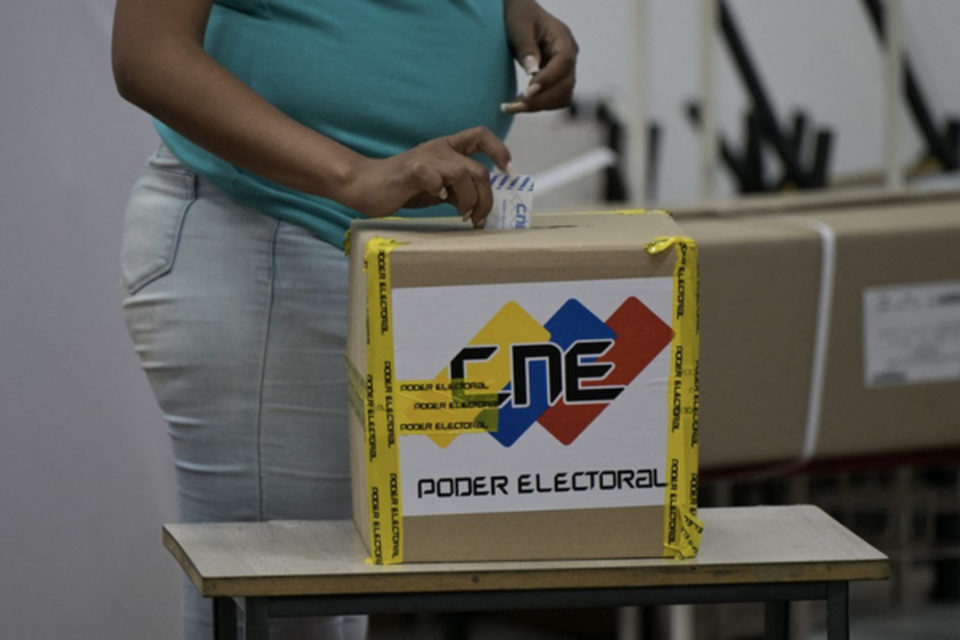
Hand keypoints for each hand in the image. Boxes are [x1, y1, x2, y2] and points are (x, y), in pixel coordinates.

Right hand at [341, 127, 511, 227]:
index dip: (500, 151)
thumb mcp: (437, 188)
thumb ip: (458, 190)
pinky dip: (441, 193)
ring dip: (468, 200)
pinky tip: (435, 200)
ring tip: (461, 214)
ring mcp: (426, 158)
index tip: (508, 173)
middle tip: (478, 217)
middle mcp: (439, 149)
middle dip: (486, 197)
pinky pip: (436, 180)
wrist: (365, 185)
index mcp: (447, 148)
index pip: (481, 136)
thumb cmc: (401, 188)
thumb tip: (480, 206)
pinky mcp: (412, 171)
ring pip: (464, 175)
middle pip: (478, 169)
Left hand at [502, 0, 578, 113]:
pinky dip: (539, 105)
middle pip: (565, 85)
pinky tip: (519, 103)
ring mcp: (565, 70)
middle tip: (513, 106)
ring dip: (539, 106)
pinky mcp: (557, 80)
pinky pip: (555, 99)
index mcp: (563, 38)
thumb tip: (533, 72)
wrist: (521, 16)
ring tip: (512, 106)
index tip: (528, 92)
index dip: (548, 79)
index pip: (564, 62)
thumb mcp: (519, 26)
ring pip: (563, 96)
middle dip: (541, 99)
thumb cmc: (520, 16)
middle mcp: (569, 55)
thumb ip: (526, 47)